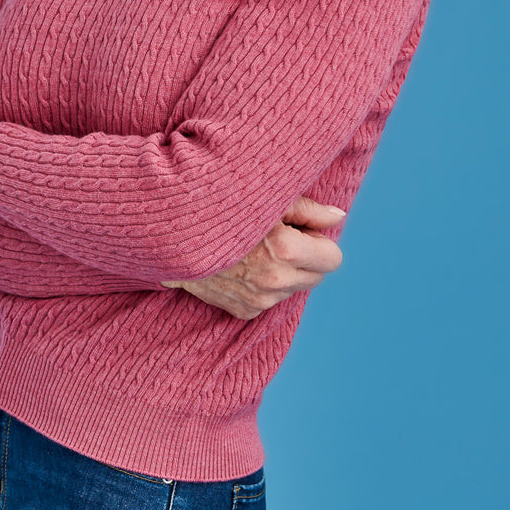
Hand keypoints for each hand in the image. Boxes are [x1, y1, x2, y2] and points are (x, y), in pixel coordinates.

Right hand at [162, 196, 344, 319]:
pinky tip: (241, 265)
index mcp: (287, 251)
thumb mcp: (267, 197)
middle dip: (305, 258)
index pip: (333, 259)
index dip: (319, 241)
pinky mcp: (243, 311)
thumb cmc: (221, 207)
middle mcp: (275, 282)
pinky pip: (269, 299)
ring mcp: (259, 300)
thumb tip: (338, 218)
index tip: (300, 230)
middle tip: (276, 237)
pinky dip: (262, 285)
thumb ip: (310, 209)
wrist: (171, 236)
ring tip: (254, 249)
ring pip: (293, 288)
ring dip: (283, 272)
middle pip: (317, 277)